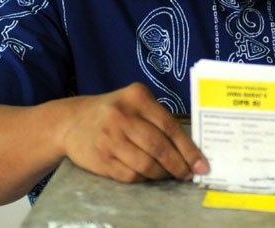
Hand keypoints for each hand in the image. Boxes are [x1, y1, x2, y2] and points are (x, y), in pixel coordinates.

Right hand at [61, 83, 208, 182]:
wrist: (72, 121)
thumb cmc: (114, 112)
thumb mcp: (135, 103)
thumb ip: (159, 119)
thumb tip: (190, 149)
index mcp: (137, 97)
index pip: (169, 126)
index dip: (188, 149)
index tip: (201, 164)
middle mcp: (122, 115)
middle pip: (159, 148)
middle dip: (178, 165)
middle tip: (188, 174)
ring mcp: (109, 138)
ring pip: (146, 165)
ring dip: (163, 174)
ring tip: (169, 174)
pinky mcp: (101, 158)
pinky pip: (131, 176)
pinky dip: (145, 179)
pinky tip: (149, 175)